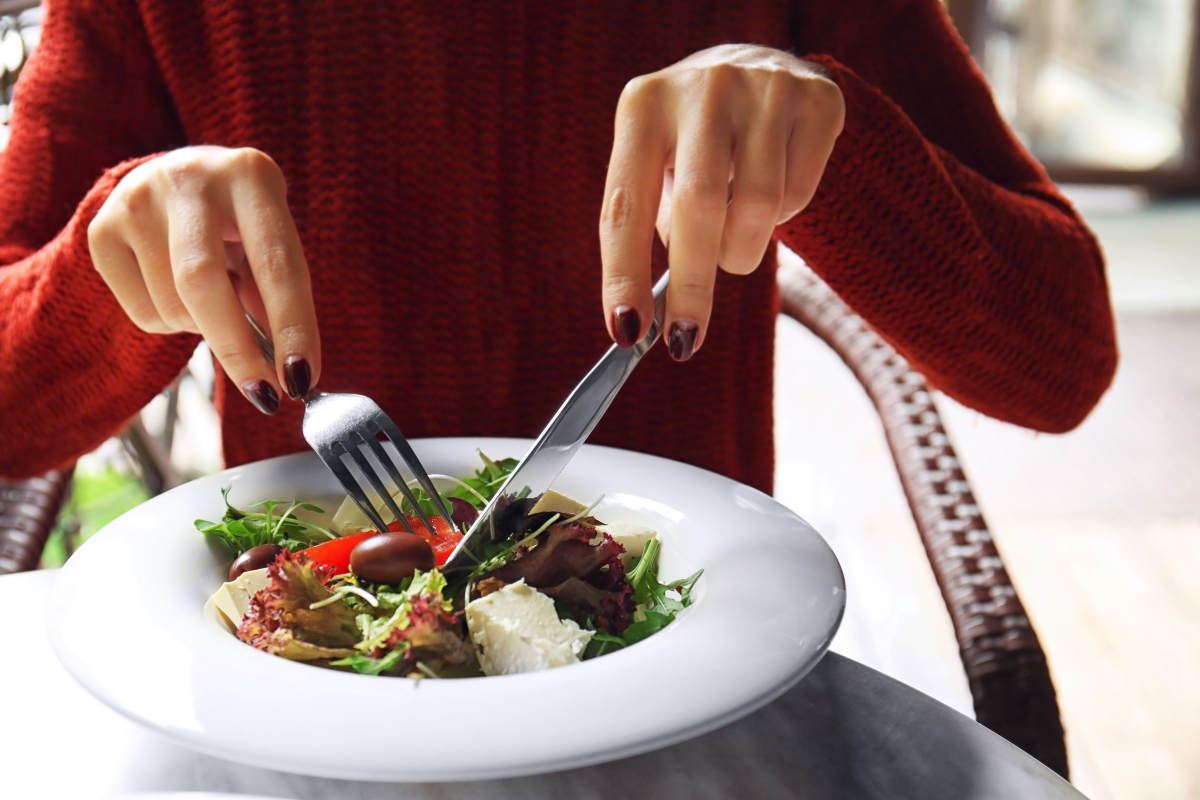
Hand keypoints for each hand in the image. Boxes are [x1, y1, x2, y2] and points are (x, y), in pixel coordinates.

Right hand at [88, 146, 318, 413]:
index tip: (301, 379)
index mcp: (250, 175)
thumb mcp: (270, 242)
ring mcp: (136, 200)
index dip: (292, 326)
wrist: (177, 178)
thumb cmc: (241, 223)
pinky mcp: (100, 229)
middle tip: (264, 395)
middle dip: (237, 349)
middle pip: (203, 283)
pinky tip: (176, 288)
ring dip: (204, 328)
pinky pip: (144, 314)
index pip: (275, 264)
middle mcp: (189, 178)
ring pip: (174, 307)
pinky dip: (172, 324)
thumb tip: (293, 374)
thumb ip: (279, 297)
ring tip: (214, 296)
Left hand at [600, 44, 843, 359]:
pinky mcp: (817, 101)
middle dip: (692, 285)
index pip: (625, 205)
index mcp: (643, 107)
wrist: (763, 66)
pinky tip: (774, 188)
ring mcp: (763, 89)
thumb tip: (651, 313)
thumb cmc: (695, 141)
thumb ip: (654, 222)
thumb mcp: (658, 164)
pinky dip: (784, 217)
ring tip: (734, 239)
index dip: (623, 273)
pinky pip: (798, 194)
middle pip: (697, 209)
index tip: (628, 331)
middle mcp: (702, 89)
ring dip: (741, 251)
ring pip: (756, 210)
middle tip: (687, 338)